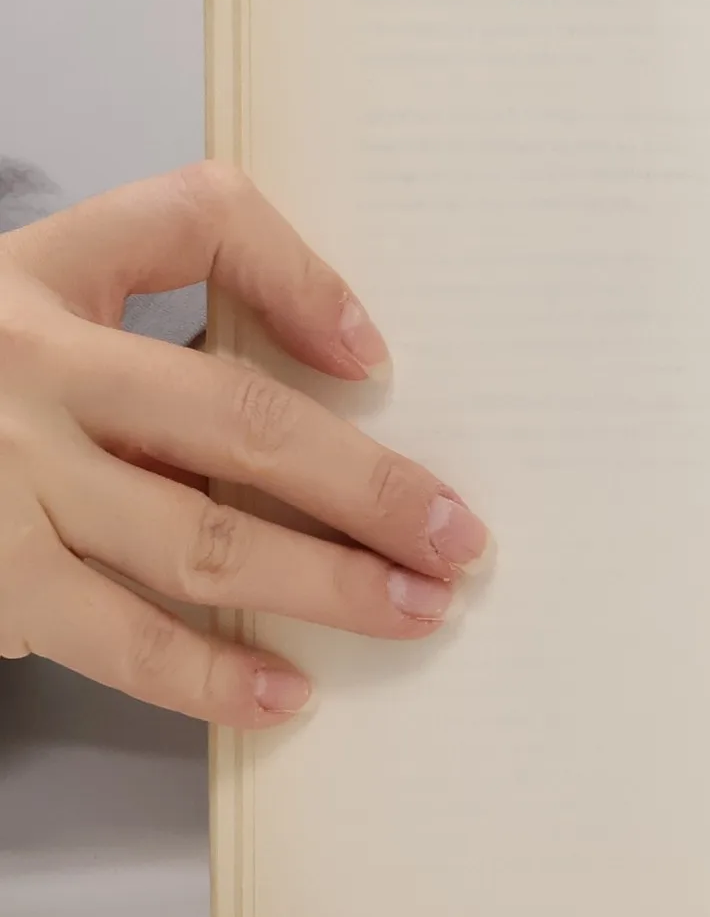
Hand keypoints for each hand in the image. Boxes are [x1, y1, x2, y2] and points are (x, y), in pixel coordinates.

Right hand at [0, 163, 488, 725]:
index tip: (381, 359)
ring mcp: (10, 486)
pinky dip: (209, 675)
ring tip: (413, 610)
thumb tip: (349, 352)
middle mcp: (35, 375)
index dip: (303, 281)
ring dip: (324, 585)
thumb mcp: (56, 286)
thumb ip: (188, 274)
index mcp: (55, 277)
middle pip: (240, 422)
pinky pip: (120, 639)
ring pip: (200, 541)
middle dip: (367, 487)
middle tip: (457, 536)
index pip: (198, 223)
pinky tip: (285, 692)